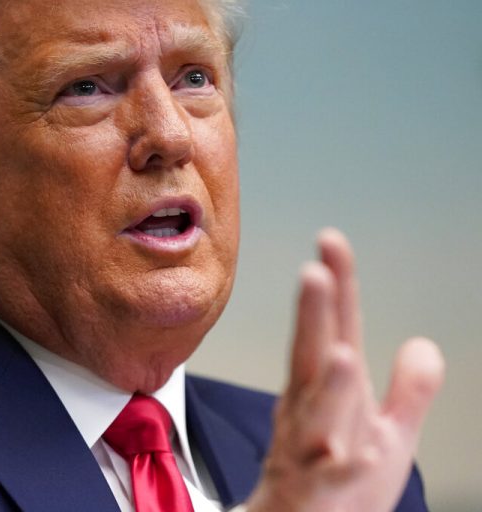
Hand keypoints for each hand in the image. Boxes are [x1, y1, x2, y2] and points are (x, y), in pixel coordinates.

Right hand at [246, 228, 443, 511]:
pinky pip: (326, 476)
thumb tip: (424, 342)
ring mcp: (309, 450)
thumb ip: (408, 389)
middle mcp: (312, 412)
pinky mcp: (312, 491)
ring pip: (316, 415)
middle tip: (315, 272)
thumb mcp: (387, 431)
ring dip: (327, 385)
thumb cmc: (342, 488)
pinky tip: (357, 450)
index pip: (336, 329)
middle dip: (315, 316)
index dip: (337, 287)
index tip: (331, 243)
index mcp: (330, 393)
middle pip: (312, 357)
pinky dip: (340, 465)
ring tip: (342, 352)